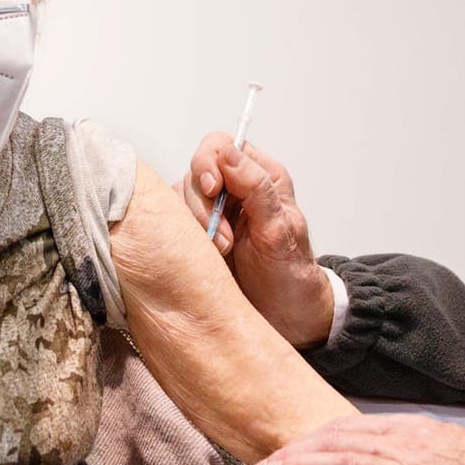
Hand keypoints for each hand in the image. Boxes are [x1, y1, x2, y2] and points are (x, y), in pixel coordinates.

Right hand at [181, 132, 334, 346]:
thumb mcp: (280, 231)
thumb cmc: (291, 275)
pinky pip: (174, 224)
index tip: (214, 191)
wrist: (287, 318)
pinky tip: (204, 258)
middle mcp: (235, 190)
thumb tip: (228, 152)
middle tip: (223, 239)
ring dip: (195, 225)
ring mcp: (213, 214)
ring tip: (221, 253)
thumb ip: (256, 188)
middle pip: (196, 173)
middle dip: (203, 204)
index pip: (221, 146)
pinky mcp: (196, 238)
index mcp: (261, 176)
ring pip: (180, 198)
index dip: (209, 162)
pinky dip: (183, 239)